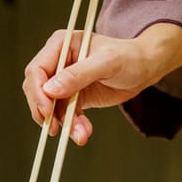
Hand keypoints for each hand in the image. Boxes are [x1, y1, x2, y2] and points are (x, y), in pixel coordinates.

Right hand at [22, 23, 181, 144]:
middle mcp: (59, 62)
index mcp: (61, 45)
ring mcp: (66, 81)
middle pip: (39, 91)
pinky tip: (84, 133)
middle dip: (47, 112)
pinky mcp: (76, 97)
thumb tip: (50, 89)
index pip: (37, 70)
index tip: (47, 110)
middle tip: (56, 129)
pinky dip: (74, 126)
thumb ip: (78, 75)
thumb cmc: (128, 57)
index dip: (38, 91)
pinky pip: (67, 114)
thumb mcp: (106, 63)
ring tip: (80, 135)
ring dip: (64, 123)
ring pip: (54, 107)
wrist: (145, 69)